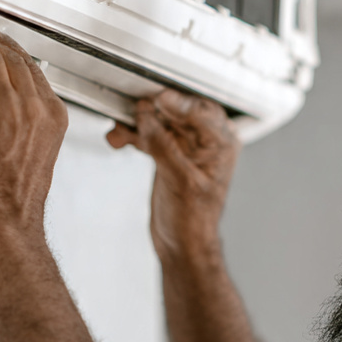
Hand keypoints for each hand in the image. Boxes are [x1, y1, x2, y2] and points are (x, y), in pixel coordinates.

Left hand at [0, 28, 67, 244]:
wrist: (6, 217)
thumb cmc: (16, 198)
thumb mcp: (38, 153)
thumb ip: (30, 125)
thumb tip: (9, 106)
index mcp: (53, 116)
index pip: (34, 68)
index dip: (13, 51)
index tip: (1, 44)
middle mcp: (35, 107)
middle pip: (13, 56)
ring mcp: (9, 107)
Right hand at [107, 89, 240, 260]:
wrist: (181, 243)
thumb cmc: (193, 220)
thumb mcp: (180, 180)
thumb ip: (164, 145)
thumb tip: (147, 116)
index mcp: (222, 144)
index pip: (202, 112)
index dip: (178, 104)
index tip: (157, 99)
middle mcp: (206, 141)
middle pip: (177, 111)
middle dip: (152, 111)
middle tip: (134, 110)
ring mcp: (185, 145)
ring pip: (159, 121)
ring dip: (137, 124)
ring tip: (121, 131)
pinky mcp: (168, 152)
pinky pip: (148, 134)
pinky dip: (133, 135)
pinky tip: (120, 139)